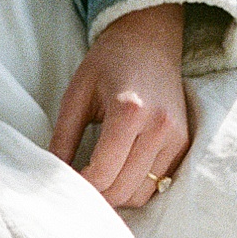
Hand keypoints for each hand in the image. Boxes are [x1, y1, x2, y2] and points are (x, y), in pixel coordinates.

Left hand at [48, 2, 190, 208]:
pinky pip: (160, 184)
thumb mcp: (76, 95)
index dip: (80, 186)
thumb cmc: (107, 64)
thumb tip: (52, 175)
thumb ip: (63, 137)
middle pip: (123, 190)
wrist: (148, 42)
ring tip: (98, 180)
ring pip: (143, 193)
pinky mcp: (184, 143)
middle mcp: (159, 127)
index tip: (65, 183)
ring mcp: (176, 137)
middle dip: (97, 195)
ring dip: (117, 195)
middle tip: (77, 186)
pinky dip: (137, 186)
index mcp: (129, 111)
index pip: (102, 173)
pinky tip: (120, 172)